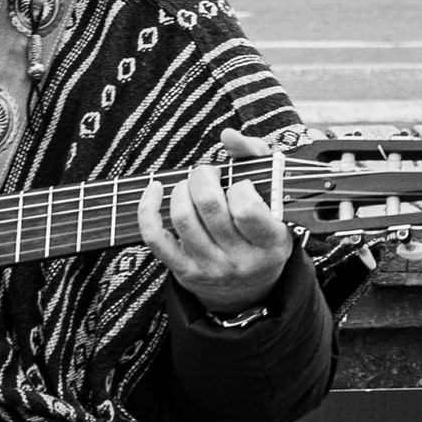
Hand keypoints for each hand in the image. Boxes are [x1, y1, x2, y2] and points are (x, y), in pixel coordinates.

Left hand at [138, 124, 293, 318]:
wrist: (249, 287)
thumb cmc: (260, 229)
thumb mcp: (273, 198)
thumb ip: (256, 157)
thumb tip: (228, 135)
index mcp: (270, 242)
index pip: (246, 209)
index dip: (238, 187)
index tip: (240, 184)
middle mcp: (240, 259)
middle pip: (209, 206)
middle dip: (203, 177)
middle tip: (208, 175)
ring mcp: (210, 267)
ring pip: (182, 218)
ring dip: (181, 189)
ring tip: (191, 185)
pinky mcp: (183, 271)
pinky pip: (155, 237)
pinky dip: (148, 208)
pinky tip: (154, 189)